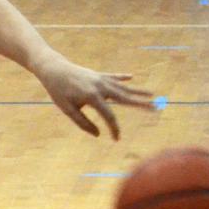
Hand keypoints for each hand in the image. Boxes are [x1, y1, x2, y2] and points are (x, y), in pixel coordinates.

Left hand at [34, 53, 154, 138]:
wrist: (53, 69)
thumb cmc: (58, 91)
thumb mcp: (67, 109)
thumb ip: (83, 123)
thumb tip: (98, 134)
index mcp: (93, 97)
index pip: (109, 115)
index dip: (114, 128)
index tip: (116, 139)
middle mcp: (101, 87)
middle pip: (125, 98)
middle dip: (141, 104)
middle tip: (155, 108)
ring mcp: (100, 79)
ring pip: (123, 87)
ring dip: (137, 91)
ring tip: (152, 94)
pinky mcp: (97, 74)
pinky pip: (113, 76)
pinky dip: (122, 77)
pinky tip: (131, 77)